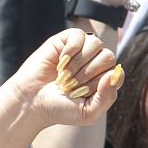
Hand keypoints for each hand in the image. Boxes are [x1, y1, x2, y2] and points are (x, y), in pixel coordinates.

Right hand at [3, 31, 124, 130]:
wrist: (30, 102)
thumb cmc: (60, 108)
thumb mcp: (88, 112)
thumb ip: (108, 97)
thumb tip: (114, 73)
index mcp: (105, 79)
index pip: (117, 73)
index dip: (100, 84)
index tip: (82, 93)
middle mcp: (96, 63)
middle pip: (108, 56)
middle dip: (88, 73)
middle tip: (70, 85)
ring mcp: (81, 51)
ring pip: (96, 44)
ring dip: (78, 62)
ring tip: (64, 75)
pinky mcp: (65, 41)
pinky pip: (79, 35)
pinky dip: (71, 50)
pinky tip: (60, 62)